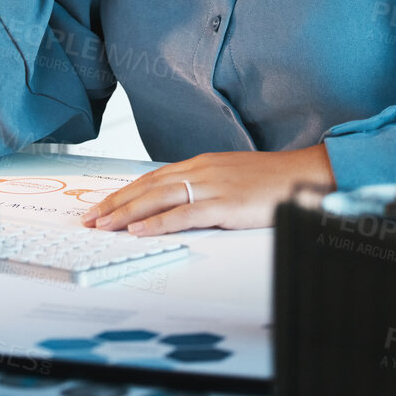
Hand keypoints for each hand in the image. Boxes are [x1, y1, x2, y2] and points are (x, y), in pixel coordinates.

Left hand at [81, 147, 334, 236]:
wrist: (305, 175)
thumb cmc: (271, 181)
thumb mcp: (231, 178)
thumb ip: (205, 186)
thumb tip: (179, 203)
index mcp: (202, 164)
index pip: (152, 177)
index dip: (125, 192)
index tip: (102, 205)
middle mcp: (201, 171)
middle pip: (148, 186)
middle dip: (115, 203)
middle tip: (90, 217)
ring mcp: (212, 186)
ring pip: (158, 198)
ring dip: (127, 213)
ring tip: (104, 225)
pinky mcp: (225, 205)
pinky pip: (184, 214)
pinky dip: (158, 223)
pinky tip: (139, 231)